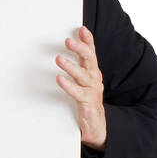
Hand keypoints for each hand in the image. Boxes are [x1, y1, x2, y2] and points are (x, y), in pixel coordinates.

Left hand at [56, 26, 106, 148]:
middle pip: (89, 60)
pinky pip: (77, 93)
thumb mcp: (82, 84)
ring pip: (83, 75)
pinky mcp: (88, 103)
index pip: (91, 54)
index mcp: (93, 73)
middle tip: (68, 41)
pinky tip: (60, 79)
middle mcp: (94, 80)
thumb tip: (61, 55)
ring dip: (71, 66)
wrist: (97, 128)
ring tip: (59, 59)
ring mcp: (92, 91)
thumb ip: (76, 70)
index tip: (81, 29)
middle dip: (80, 48)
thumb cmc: (87, 103)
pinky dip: (68, 85)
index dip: (88, 41)